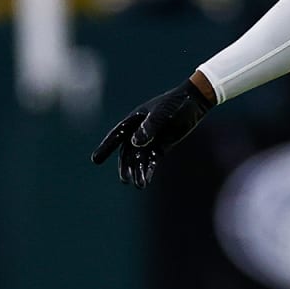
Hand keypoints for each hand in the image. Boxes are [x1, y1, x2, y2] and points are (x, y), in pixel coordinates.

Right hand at [91, 78, 212, 188]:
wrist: (194, 102)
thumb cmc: (176, 103)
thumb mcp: (163, 112)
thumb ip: (150, 126)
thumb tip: (135, 142)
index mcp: (135, 119)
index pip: (117, 134)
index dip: (106, 147)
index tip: (95, 160)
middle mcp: (139, 131)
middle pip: (127, 151)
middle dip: (125, 166)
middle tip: (124, 179)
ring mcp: (149, 140)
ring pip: (139, 158)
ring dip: (137, 171)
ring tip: (139, 185)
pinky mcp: (160, 146)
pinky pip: (151, 160)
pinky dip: (148, 170)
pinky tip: (145, 181)